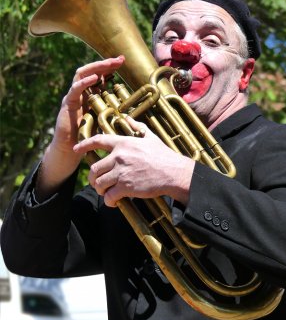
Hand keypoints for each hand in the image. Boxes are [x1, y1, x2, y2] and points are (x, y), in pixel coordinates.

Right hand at [35, 56, 124, 200]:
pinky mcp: (67, 104)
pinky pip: (74, 90)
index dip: (111, 68)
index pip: (100, 76)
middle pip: (92, 71)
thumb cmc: (89, 136)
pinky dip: (84, 83)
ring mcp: (73, 96)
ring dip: (96, 68)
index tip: (124, 62)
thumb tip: (131, 107)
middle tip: (119, 59)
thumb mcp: (105, 120)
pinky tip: (94, 79)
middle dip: (105, 64)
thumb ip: (113, 111)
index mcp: (90, 94)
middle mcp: (81, 92)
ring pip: (82, 75)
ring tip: (108, 64)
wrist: (71, 149)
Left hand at [73, 117, 193, 206]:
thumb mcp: (151, 138)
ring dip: (100, 190)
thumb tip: (128, 118)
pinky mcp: (126, 187)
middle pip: (94, 168)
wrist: (174, 173)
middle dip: (93, 178)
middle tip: (98, 182)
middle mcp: (119, 156)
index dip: (84, 145)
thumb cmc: (164, 156)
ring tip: (105, 193)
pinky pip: (109, 196)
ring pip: (99, 182)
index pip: (98, 141)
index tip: (76, 149)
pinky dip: (109, 201)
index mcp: (123, 143)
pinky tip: (113, 202)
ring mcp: (121, 172)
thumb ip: (137, 127)